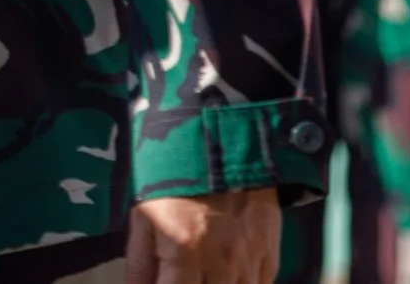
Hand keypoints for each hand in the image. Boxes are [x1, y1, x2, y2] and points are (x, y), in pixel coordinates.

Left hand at [127, 189, 279, 283]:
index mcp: (185, 251)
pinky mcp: (269, 254)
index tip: (164, 281)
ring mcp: (250, 261)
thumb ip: (139, 265)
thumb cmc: (175, 179)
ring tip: (201, 274)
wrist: (219, 140)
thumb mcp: (144, 217)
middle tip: (182, 274)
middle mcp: (222, 262)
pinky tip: (225, 276)